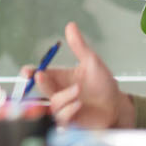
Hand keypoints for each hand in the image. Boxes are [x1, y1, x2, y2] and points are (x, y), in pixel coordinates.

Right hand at [18, 21, 133, 129]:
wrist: (118, 106)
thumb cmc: (104, 85)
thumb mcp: (92, 62)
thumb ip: (79, 46)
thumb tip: (70, 25)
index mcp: (59, 77)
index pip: (39, 74)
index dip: (29, 73)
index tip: (27, 71)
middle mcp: (59, 92)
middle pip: (41, 88)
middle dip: (40, 82)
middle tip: (41, 75)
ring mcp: (64, 107)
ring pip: (53, 103)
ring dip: (63, 97)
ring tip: (78, 92)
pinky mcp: (71, 121)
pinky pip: (62, 117)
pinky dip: (68, 110)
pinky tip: (79, 105)